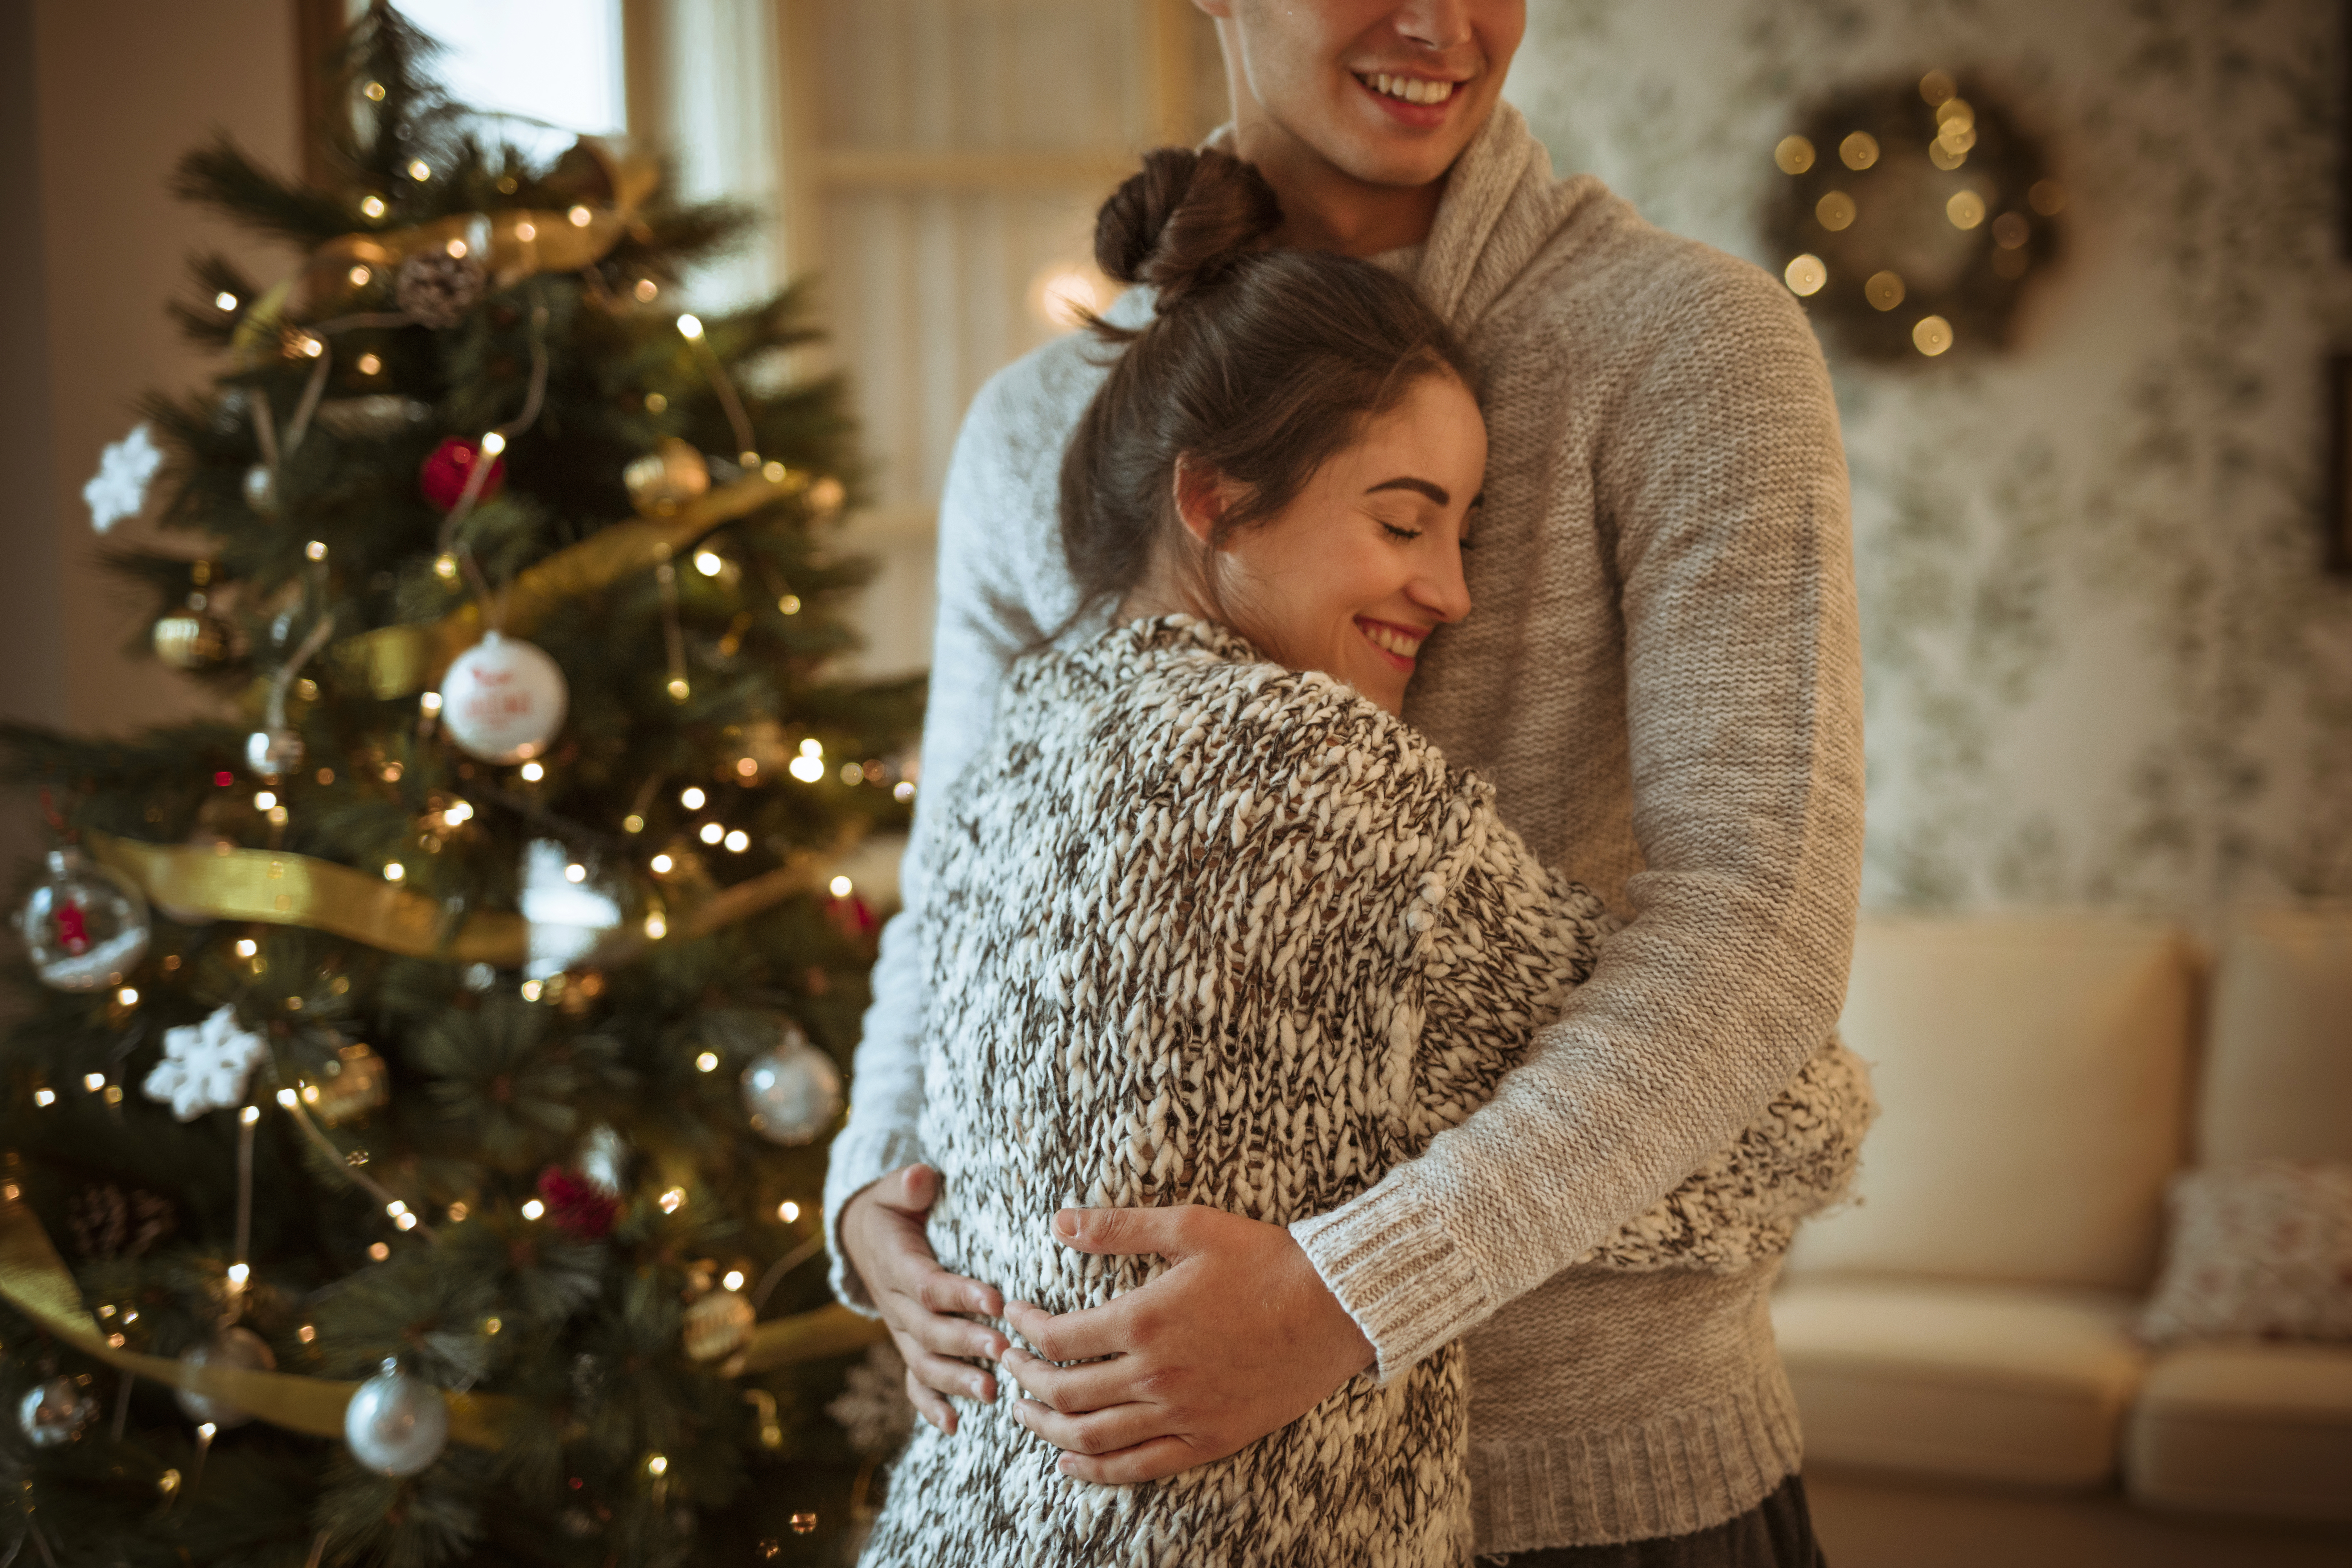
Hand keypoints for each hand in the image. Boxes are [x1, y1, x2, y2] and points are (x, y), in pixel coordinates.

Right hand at [837, 1164, 1007, 1434]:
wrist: (863, 1237)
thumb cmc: (892, 1208)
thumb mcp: (894, 1189)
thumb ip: (907, 1185)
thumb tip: (920, 1178)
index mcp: (896, 1265)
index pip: (927, 1284)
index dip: (959, 1293)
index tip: (995, 1299)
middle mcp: (895, 1304)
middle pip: (929, 1329)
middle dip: (966, 1343)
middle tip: (1004, 1351)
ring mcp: (900, 1331)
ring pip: (924, 1361)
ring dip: (956, 1380)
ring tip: (992, 1391)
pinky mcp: (907, 1345)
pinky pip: (914, 1380)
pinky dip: (930, 1404)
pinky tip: (953, 1426)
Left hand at [997, 1205, 1374, 1483]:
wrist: (1337, 1306)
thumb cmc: (1265, 1259)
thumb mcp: (1191, 1226)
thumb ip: (1120, 1226)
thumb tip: (1058, 1222)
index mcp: (1145, 1320)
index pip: (1059, 1338)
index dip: (1024, 1332)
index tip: (1013, 1322)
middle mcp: (1156, 1374)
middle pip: (1064, 1394)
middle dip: (1023, 1380)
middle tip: (1006, 1366)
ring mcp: (1183, 1413)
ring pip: (1092, 1438)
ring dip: (1046, 1429)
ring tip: (1024, 1414)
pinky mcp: (1211, 1439)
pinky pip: (1140, 1467)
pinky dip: (1097, 1472)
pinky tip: (1070, 1464)